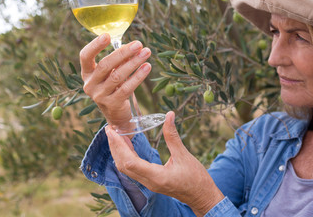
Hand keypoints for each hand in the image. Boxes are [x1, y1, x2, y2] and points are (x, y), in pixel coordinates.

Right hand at [79, 33, 151, 131]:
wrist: (116, 114)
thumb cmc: (114, 87)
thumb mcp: (112, 72)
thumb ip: (119, 60)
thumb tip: (134, 46)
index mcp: (87, 73)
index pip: (85, 56)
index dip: (95, 45)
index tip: (107, 35)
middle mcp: (90, 84)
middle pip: (105, 65)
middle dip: (123, 53)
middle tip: (138, 44)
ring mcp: (100, 96)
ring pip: (117, 76)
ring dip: (134, 62)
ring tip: (146, 52)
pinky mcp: (112, 104)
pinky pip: (126, 88)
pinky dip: (138, 76)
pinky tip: (147, 67)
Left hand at [106, 111, 224, 216]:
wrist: (202, 197)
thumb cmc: (196, 178)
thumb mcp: (184, 155)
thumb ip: (173, 136)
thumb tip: (169, 115)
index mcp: (156, 176)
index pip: (130, 162)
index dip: (119, 146)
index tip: (112, 132)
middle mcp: (149, 182)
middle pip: (123, 165)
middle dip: (114, 147)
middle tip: (109, 129)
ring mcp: (148, 184)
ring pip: (126, 169)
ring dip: (119, 152)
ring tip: (115, 135)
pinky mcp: (151, 182)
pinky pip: (133, 170)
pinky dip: (126, 156)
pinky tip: (127, 145)